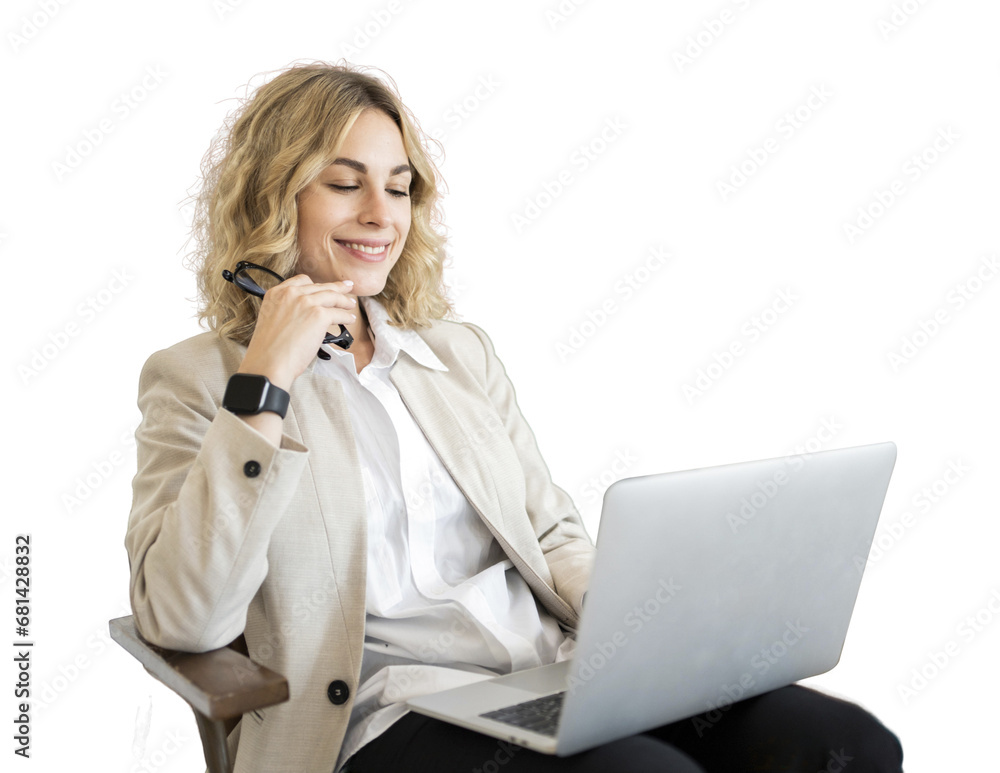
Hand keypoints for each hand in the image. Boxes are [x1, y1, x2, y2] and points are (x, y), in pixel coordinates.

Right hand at [238, 275, 356, 389]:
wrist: (269, 362)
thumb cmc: (269, 350)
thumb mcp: (272, 319)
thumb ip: (287, 310)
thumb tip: (305, 313)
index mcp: (277, 293)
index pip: (301, 281)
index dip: (316, 285)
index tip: (324, 286)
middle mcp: (291, 294)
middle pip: (319, 287)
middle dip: (335, 287)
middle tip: (346, 287)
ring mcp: (305, 302)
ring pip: (332, 296)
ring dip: (344, 300)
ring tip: (351, 304)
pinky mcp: (318, 314)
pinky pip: (338, 313)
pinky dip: (346, 316)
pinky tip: (350, 319)